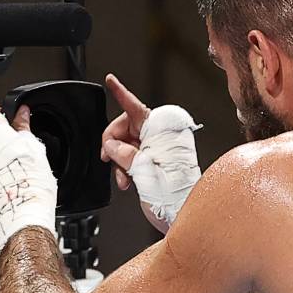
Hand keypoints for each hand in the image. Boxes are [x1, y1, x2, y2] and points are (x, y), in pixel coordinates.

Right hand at [101, 74, 201, 231]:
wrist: (182, 212)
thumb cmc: (175, 193)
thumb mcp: (144, 170)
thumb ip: (125, 154)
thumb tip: (112, 146)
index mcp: (160, 130)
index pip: (135, 106)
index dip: (120, 92)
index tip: (111, 80)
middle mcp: (159, 137)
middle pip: (125, 128)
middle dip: (114, 143)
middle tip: (109, 158)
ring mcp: (157, 149)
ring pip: (126, 145)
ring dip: (119, 160)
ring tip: (123, 177)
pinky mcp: (154, 161)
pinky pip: (132, 157)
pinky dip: (125, 167)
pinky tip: (126, 180)